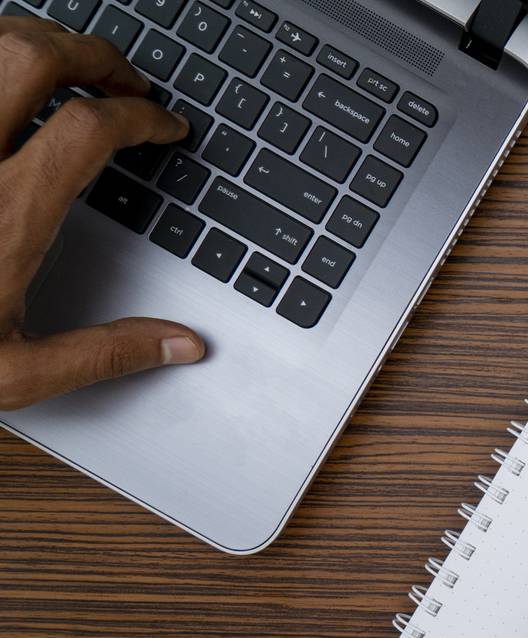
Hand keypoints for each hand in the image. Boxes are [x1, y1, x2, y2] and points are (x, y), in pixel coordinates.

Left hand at [0, 17, 201, 410]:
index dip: (143, 115)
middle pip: (39, 59)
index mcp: (6, 217)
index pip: (91, 128)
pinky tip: (3, 75)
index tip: (164, 125)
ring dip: (39, 42)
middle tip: (126, 80)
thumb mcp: (14, 373)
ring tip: (67, 64)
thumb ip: (102, 355)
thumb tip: (178, 344)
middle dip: (98, 57)